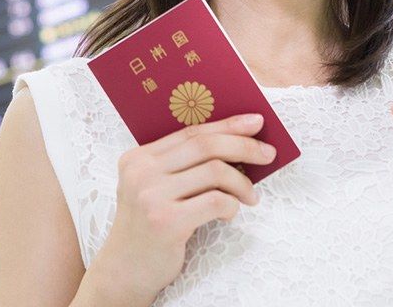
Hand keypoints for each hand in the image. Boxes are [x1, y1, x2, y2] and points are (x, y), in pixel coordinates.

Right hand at [94, 112, 276, 300]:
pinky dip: (232, 205)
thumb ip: (180, 166)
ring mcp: (152, 196)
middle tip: (268, 154)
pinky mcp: (166, 221)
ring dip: (242, 183)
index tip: (255, 122)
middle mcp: (142, 172)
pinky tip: (229, 214)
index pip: (190, 132)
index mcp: (138, 158)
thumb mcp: (153, 189)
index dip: (226, 125)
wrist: (124, 270)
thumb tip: (233, 144)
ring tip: (250, 197)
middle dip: (244, 146)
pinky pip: (216, 201)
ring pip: (215, 171)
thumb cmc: (148, 227)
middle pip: (205, 145)